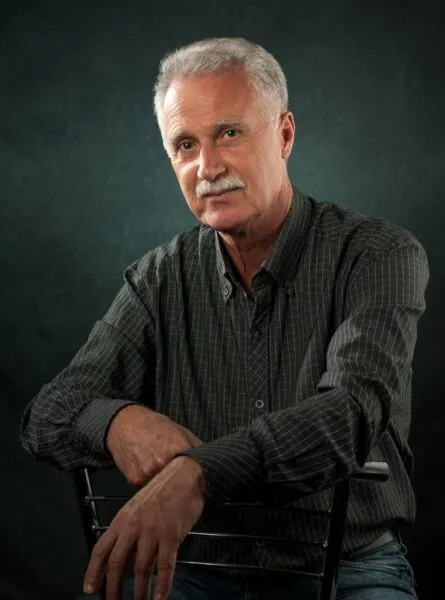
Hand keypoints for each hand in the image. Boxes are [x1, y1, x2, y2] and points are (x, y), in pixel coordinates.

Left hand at [83, 455, 204, 599]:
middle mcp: (134, 526)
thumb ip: (130, 530)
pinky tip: (160, 597)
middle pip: (117, 563)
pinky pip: (165, 565)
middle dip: (113, 589)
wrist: (185, 474)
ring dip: (140, 592)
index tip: (90, 589)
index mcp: (123, 518)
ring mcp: (152, 530)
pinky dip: (162, 585)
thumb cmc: (163, 491)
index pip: (102, 548)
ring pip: (141, 568)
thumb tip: (125, 558)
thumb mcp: (138, 506)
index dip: (93, 571)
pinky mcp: (171, 534)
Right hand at [106, 404, 202, 485]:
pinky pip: (148, 489)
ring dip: (165, 486)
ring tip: (161, 472)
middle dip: (181, 484)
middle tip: (179, 480)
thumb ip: (197, 447)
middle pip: (179, 484)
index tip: (198, 484)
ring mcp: (148, 473)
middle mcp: (163, 462)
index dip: (198, 481)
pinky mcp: (135, 480)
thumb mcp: (181, 431)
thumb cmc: (153, 426)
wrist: (125, 424)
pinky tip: (148, 470)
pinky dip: (150, 484)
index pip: (195, 474)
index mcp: (178, 448)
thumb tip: (213, 462)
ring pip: (163, 490)